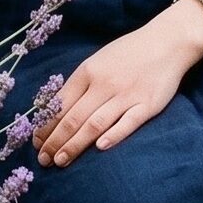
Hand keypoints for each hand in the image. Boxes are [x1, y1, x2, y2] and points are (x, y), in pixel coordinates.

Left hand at [34, 4, 202, 167]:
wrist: (166, 41)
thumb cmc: (129, 53)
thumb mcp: (98, 61)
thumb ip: (80, 83)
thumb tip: (56, 109)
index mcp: (89, 71)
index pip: (61, 103)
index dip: (46, 125)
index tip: (36, 143)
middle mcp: (104, 84)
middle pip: (74, 117)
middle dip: (55, 141)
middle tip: (43, 160)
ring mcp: (126, 95)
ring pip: (94, 124)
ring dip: (75, 144)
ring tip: (60, 161)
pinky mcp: (147, 105)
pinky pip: (127, 123)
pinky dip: (113, 135)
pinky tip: (99, 149)